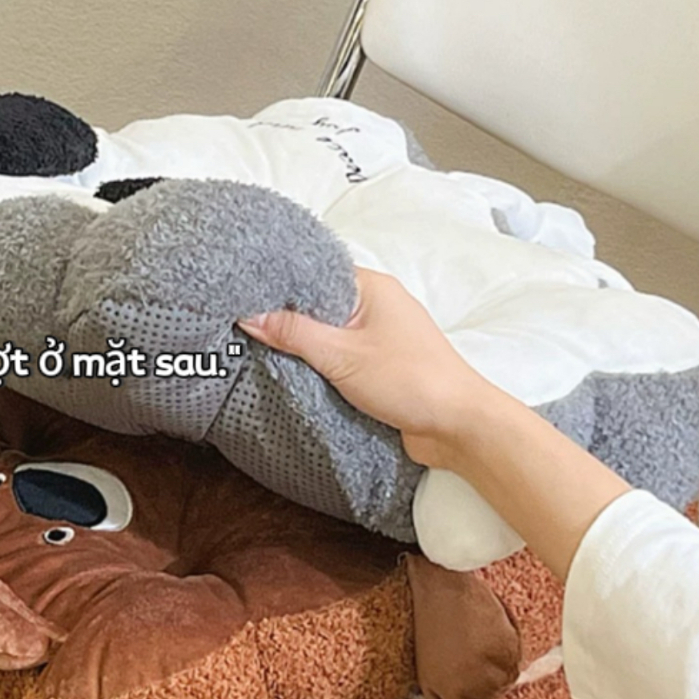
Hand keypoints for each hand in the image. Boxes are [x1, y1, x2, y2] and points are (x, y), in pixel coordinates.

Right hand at [239, 268, 496, 467]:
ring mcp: (379, 337)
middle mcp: (375, 306)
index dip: (278, 281)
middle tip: (239, 323)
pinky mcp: (379, 366)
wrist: (458, 427)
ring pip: (327, 334)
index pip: (314, 271)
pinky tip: (292, 374)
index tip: (242, 291)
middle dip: (284, 316)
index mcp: (371, 288)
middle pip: (318, 304)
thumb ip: (293, 334)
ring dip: (302, 346)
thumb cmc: (410, 380)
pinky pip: (339, 358)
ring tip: (257, 348)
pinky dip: (318, 366)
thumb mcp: (342, 356)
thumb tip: (249, 315)